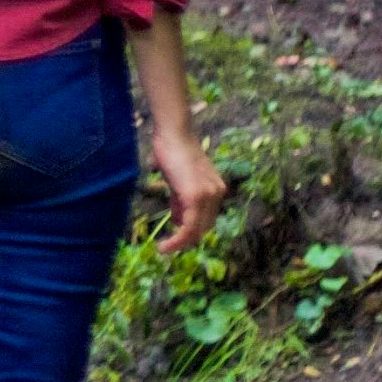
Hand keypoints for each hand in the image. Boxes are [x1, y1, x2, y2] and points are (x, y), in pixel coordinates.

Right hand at [147, 126, 225, 256]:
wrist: (173, 133)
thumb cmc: (173, 151)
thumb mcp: (179, 180)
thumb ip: (181, 201)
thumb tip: (177, 221)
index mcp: (216, 190)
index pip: (207, 219)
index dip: (192, 232)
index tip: (176, 239)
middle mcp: (217, 194)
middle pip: (204, 227)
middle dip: (186, 239)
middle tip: (168, 246)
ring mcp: (208, 195)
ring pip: (197, 230)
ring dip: (181, 243)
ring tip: (165, 249)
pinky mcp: (195, 196)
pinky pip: (188, 226)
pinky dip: (178, 239)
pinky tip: (165, 245)